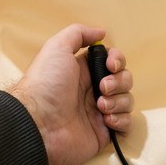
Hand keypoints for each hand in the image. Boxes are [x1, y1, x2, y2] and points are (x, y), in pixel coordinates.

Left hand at [9, 24, 133, 164]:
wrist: (39, 123)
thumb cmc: (46, 83)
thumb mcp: (57, 47)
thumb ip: (78, 33)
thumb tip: (101, 33)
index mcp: (84, 71)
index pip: (113, 62)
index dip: (118, 60)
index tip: (112, 65)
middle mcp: (93, 90)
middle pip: (124, 80)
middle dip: (119, 82)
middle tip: (102, 88)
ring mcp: (99, 112)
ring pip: (126, 101)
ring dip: (119, 101)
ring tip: (100, 107)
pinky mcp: (103, 132)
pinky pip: (126, 124)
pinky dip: (121, 121)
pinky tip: (105, 121)